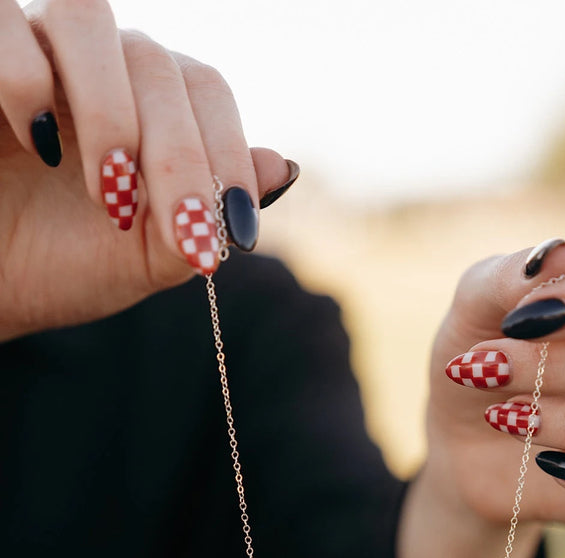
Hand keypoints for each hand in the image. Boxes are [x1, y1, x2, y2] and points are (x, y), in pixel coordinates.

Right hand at [0, 0, 291, 341]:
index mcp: (146, 103)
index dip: (228, 154)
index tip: (238, 231)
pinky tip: (39, 147)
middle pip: (157, 65)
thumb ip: (207, 216)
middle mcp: (96, 63)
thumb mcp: (147, 256)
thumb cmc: (60, 268)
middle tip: (181, 232)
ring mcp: (36, 50)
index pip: (204, 91)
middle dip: (179, 158)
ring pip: (87, 17)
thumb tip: (279, 167)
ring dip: (110, 110)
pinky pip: (1, 24)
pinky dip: (24, 80)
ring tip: (110, 193)